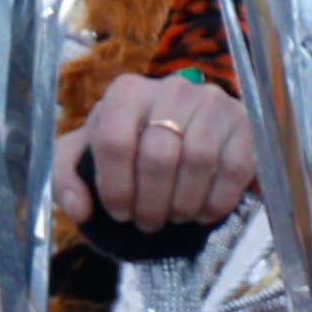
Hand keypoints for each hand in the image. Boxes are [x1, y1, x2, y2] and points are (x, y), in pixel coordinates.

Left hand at [55, 73, 257, 249]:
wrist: (186, 126)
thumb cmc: (130, 142)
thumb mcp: (88, 153)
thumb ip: (66, 177)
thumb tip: (78, 209)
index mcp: (126, 92)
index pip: (114, 142)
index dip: (114, 188)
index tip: (118, 213)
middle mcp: (171, 89)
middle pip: (158, 157)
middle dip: (150, 205)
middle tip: (147, 222)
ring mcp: (212, 102)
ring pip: (197, 162)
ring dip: (182, 205)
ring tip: (173, 217)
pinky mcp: (244, 123)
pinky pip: (233, 169)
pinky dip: (216, 202)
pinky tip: (202, 213)